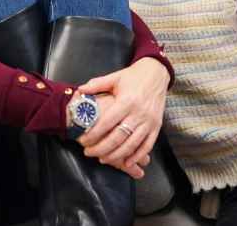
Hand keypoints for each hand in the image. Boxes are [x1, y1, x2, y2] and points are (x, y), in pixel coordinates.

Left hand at [76, 57, 168, 178]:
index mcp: (126, 101)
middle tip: (89, 152)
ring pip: (132, 144)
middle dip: (101, 148)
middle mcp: (138, 113)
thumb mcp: (115, 77)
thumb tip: (80, 90)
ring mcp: (149, 121)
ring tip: (103, 159)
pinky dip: (137, 156)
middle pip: (118, 137)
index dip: (93, 134)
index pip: (107, 123)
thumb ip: (97, 84)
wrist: (157, 73)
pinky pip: (147, 145)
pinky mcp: (157, 126)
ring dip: (116, 155)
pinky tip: (127, 162)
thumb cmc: (134, 76)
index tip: (83, 140)